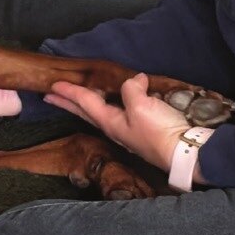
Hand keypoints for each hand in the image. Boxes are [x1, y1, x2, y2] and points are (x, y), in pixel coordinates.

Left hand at [45, 72, 188, 171]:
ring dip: (85, 104)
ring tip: (76, 98)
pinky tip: (114, 103)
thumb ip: (131, 90)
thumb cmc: (159, 131)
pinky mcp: (142, 130)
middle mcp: (115, 127)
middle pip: (86, 111)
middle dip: (68, 103)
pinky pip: (120, 112)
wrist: (184, 154)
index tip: (51, 86)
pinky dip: (110, 104)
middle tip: (50, 96)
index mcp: (109, 122)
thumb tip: (136, 80)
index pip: (84, 103)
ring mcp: (128, 130)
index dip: (69, 92)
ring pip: (100, 113)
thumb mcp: (141, 106)